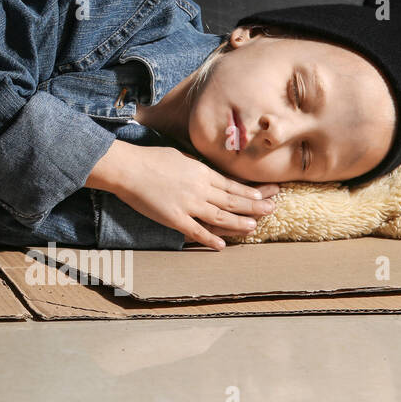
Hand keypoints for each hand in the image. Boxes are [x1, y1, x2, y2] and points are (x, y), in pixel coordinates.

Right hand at [108, 144, 278, 250]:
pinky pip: (196, 231)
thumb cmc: (149, 158)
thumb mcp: (179, 156)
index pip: (233, 184)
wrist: (127, 168)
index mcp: (201, 172)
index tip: (267, 194)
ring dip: (239, 223)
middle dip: (255, 206)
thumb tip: (206, 171)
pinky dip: (210, 238)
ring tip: (254, 227)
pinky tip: (221, 245)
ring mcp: (188, 204)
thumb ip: (195, 166)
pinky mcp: (174, 218)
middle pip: (233, 200)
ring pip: (220, 216)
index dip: (251, 191)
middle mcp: (200, 189)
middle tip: (272, 209)